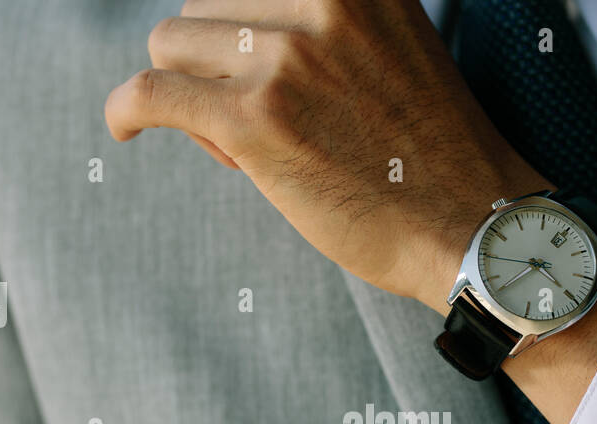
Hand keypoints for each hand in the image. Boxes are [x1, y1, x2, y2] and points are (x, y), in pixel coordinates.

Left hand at [105, 0, 549, 312]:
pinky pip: (150, 91)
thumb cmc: (431, 149)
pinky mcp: (255, 122)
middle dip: (216, 59)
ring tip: (245, 142)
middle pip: (204, 3)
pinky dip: (125, 109)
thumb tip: (235, 23)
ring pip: (173, 43)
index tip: (241, 62)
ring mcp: (285, 59)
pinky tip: (124, 128)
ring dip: (195, 92)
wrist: (472, 227)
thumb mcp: (394, 41)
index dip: (239, 21)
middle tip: (264, 115)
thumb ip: (331, 16)